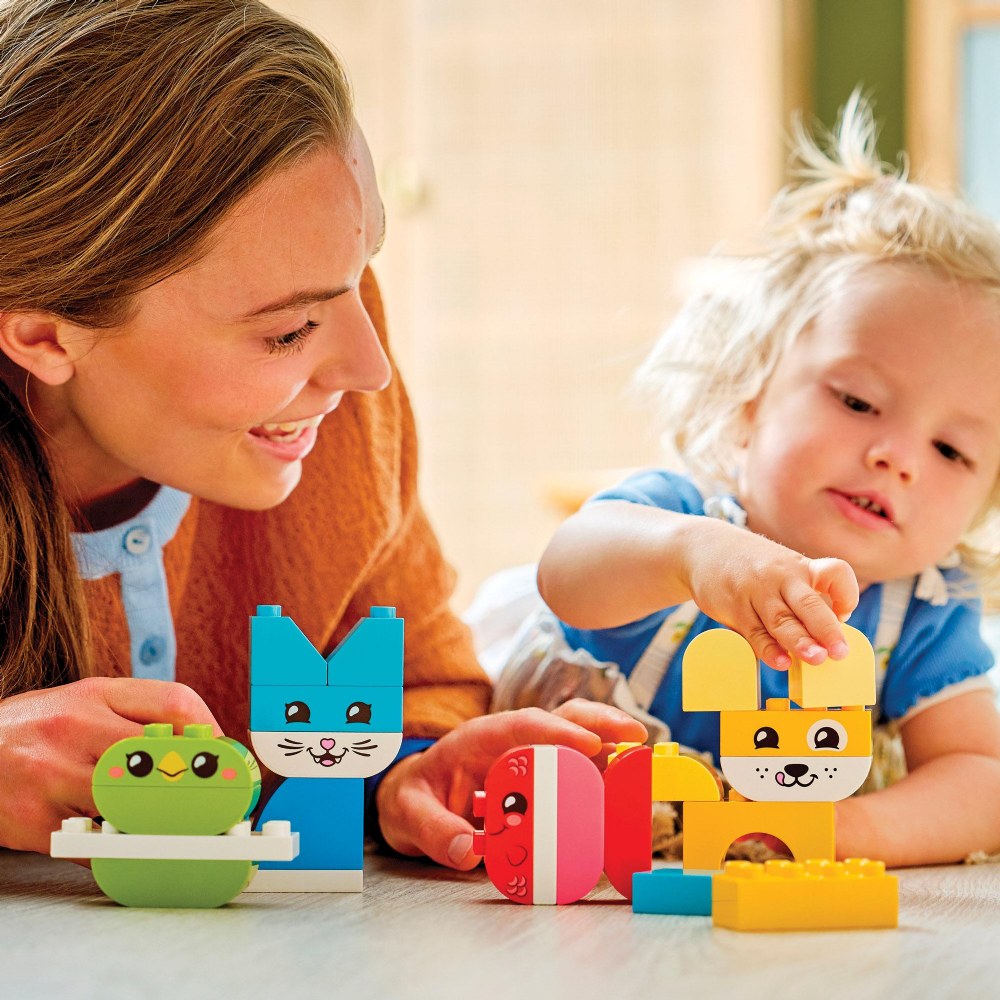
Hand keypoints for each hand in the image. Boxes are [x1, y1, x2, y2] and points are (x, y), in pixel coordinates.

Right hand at [0, 677, 219, 853]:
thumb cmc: (37, 729)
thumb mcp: (87, 700)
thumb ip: (142, 712)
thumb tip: (205, 742)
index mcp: (95, 695)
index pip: (175, 703)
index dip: (213, 733)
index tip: (228, 758)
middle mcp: (75, 731)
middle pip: (160, 757)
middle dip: (198, 784)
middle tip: (222, 803)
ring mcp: (54, 778)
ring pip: (133, 806)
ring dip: (164, 823)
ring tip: (185, 830)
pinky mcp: (38, 824)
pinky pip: (97, 847)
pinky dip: (124, 854)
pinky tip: (137, 850)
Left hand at [374, 700, 645, 869]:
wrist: (416, 800)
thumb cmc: (415, 797)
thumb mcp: (410, 814)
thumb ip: (434, 830)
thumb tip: (469, 852)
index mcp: (480, 738)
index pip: (522, 724)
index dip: (557, 731)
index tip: (589, 744)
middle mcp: (512, 743)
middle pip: (560, 721)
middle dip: (600, 723)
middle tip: (635, 738)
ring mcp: (530, 760)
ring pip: (577, 745)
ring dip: (612, 753)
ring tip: (644, 767)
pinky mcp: (542, 782)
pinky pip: (578, 777)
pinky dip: (606, 784)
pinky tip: (628, 798)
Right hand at [686, 521, 858, 669]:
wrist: (704, 547)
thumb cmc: (754, 566)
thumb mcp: (785, 569)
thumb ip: (807, 598)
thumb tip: (829, 637)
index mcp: (801, 567)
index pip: (835, 573)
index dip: (846, 594)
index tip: (845, 614)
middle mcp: (781, 577)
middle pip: (808, 603)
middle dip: (826, 629)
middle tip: (839, 652)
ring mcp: (756, 592)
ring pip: (780, 620)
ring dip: (799, 641)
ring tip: (816, 659)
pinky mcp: (734, 608)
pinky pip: (754, 632)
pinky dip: (768, 649)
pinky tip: (780, 661)